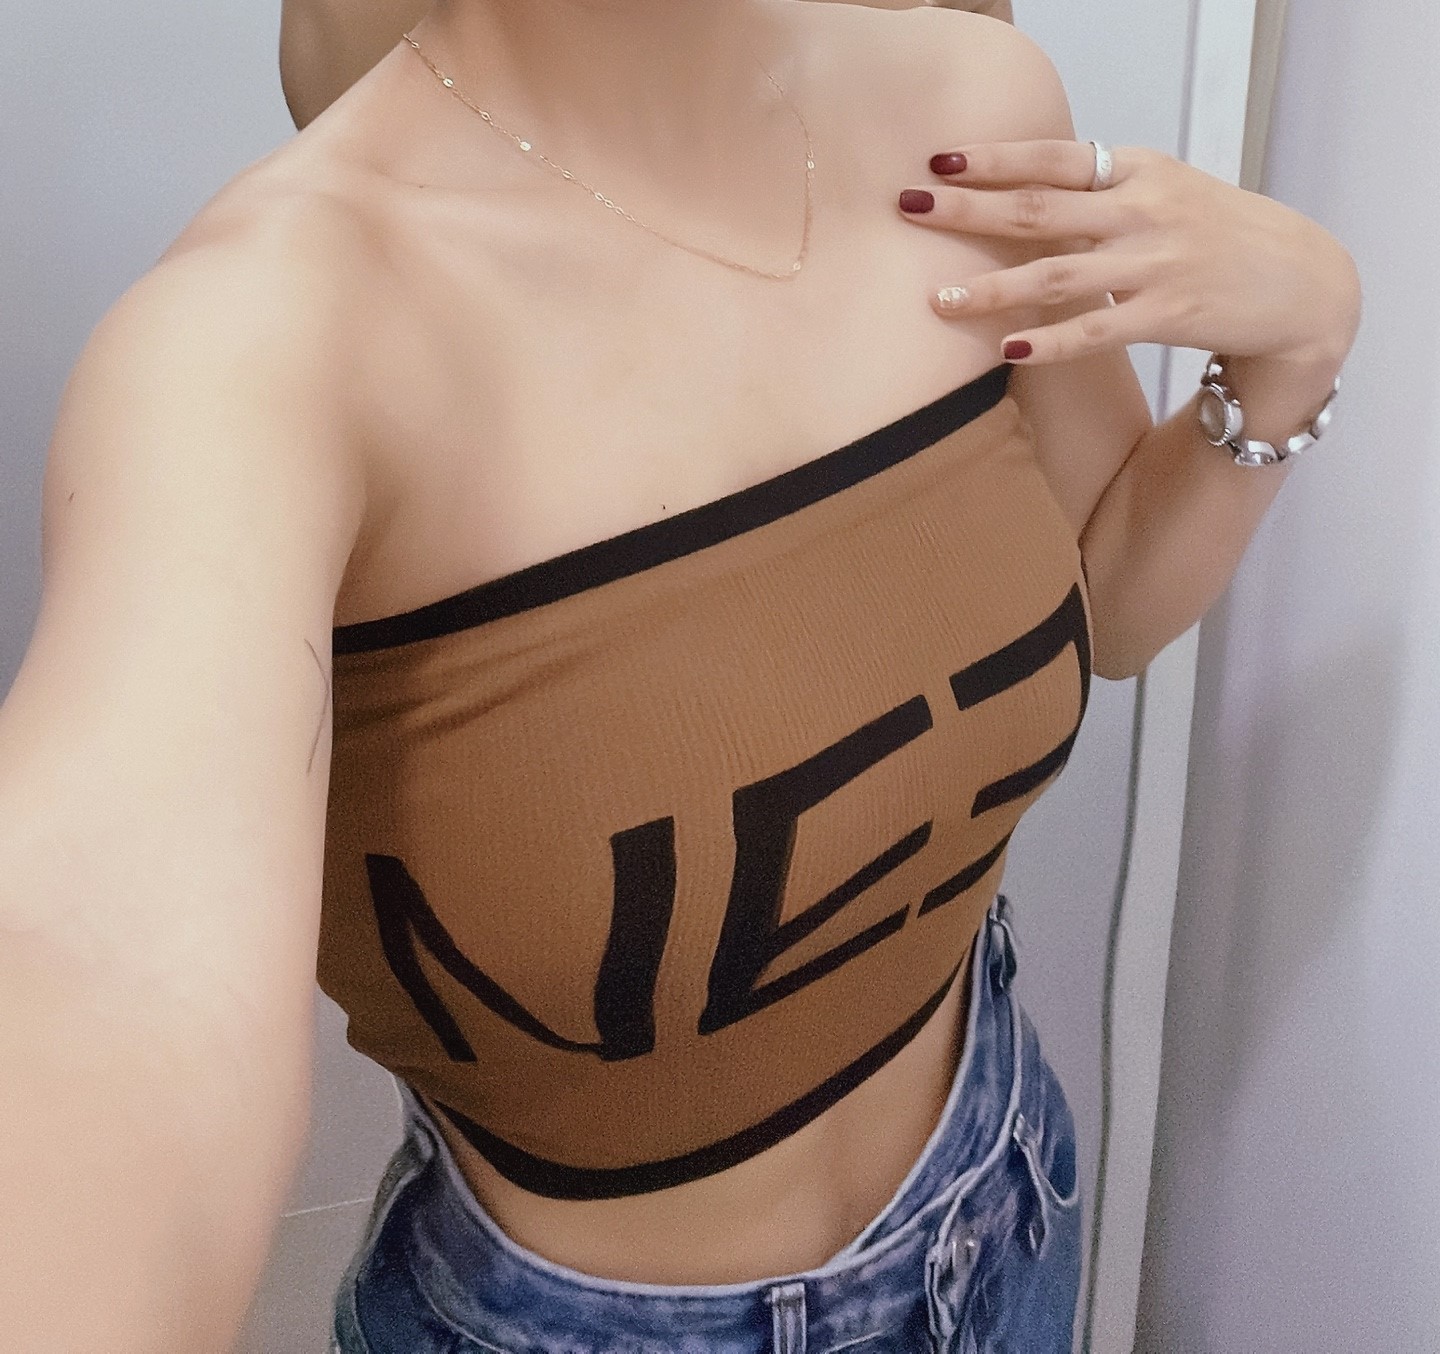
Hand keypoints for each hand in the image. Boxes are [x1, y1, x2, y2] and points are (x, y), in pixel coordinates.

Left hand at [897, 141, 1361, 367]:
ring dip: (989, 288)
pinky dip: (1046, 341)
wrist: (1303, 283)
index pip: (1054, 159)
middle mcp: (1142, 211)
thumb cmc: (1221, 236)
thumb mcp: (1167, 194)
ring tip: (937, 301)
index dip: (994, 158)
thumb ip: (1103, 193)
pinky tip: (1005, 350)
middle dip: (967, 209)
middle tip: (908, 208)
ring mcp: (1154, 263)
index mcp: (1139, 171)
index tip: (940, 159)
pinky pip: (1093, 330)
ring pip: (1054, 275)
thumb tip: (1027, 193)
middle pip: (1038, 209)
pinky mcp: (1166, 314)